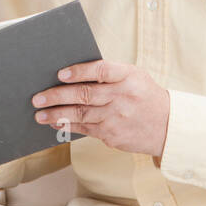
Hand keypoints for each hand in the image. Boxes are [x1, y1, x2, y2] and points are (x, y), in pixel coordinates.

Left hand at [31, 60, 169, 158]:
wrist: (167, 126)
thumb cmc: (143, 95)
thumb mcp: (134, 77)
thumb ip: (108, 74)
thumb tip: (70, 74)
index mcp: (128, 76)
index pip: (102, 70)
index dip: (80, 71)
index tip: (60, 73)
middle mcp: (122, 97)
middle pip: (85, 95)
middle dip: (57, 96)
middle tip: (37, 98)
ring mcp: (117, 118)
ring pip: (81, 114)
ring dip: (57, 114)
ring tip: (39, 114)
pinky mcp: (112, 135)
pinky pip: (85, 129)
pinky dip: (67, 125)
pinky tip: (54, 122)